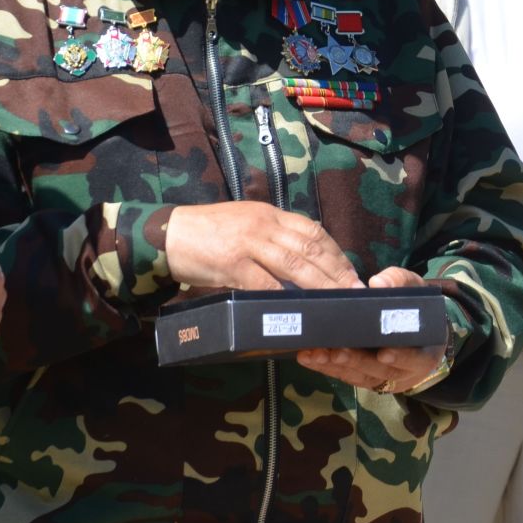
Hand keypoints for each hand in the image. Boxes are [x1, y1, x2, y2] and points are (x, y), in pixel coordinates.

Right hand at [164, 202, 362, 290]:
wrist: (168, 233)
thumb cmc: (206, 232)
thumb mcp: (243, 222)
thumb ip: (270, 235)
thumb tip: (302, 260)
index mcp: (268, 213)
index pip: (312, 231)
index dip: (335, 252)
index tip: (351, 272)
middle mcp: (262, 225)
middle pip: (309, 247)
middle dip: (336, 271)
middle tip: (354, 291)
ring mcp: (247, 243)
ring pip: (293, 264)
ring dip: (319, 285)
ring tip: (336, 301)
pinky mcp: (232, 264)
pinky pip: (264, 283)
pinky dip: (284, 297)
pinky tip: (298, 309)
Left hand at [296, 267, 450, 395]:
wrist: (414, 333)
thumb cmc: (413, 310)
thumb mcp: (414, 290)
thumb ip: (399, 282)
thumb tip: (378, 282)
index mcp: (423, 354)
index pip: (415, 358)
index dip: (401, 357)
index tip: (385, 352)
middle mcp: (404, 373)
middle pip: (380, 370)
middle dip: (357, 361)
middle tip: (336, 351)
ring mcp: (382, 379)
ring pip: (359, 376)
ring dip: (335, 367)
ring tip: (314, 354)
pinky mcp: (363, 379)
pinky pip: (345, 376)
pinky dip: (326, 368)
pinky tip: (309, 357)